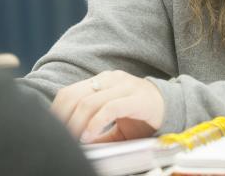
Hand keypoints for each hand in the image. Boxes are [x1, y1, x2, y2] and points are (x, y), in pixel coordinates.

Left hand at [51, 70, 165, 142]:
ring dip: (76, 124)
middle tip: (60, 138)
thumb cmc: (140, 116)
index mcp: (101, 81)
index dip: (57, 112)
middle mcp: (110, 80)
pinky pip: (110, 108)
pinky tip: (89, 135)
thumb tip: (78, 143)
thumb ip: (97, 130)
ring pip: (89, 102)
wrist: (173, 108)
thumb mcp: (113, 122)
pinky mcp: (136, 98)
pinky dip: (96, 123)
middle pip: (74, 96)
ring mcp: (123, 86)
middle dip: (63, 119)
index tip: (51, 131)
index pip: (69, 93)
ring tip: (74, 140)